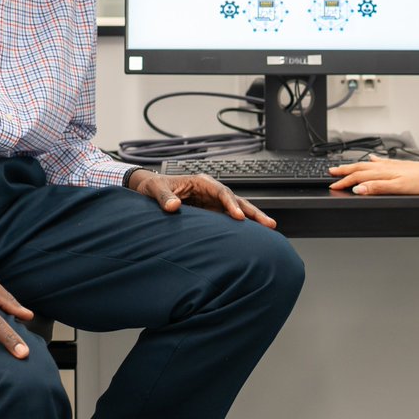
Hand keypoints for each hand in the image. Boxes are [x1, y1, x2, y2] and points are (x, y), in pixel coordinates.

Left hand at [128, 169, 276, 228]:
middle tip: (269, 224)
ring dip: (252, 219)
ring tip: (270, 230)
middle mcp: (210, 191)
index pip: (221, 192)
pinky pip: (228, 220)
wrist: (148, 190)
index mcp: (201, 182)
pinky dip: (241, 227)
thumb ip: (164, 198)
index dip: (230, 204)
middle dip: (252, 212)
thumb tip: (173, 207)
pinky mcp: (211, 214)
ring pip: (237, 210)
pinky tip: (252, 236)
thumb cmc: (153, 187)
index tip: (238, 216)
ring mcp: (212, 203)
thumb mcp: (155, 189)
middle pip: (236, 200)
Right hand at [327, 155, 418, 194]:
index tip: (333, 185)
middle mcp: (383, 167)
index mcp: (381, 173)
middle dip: (344, 171)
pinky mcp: (396, 165)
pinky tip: (370, 159)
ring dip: (353, 166)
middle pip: (359, 168)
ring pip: (366, 165)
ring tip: (344, 167)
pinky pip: (379, 162)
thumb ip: (376, 188)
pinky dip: (371, 161)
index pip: (358, 177)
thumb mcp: (396, 188)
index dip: (344, 182)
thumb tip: (359, 188)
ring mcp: (389, 165)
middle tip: (331, 172)